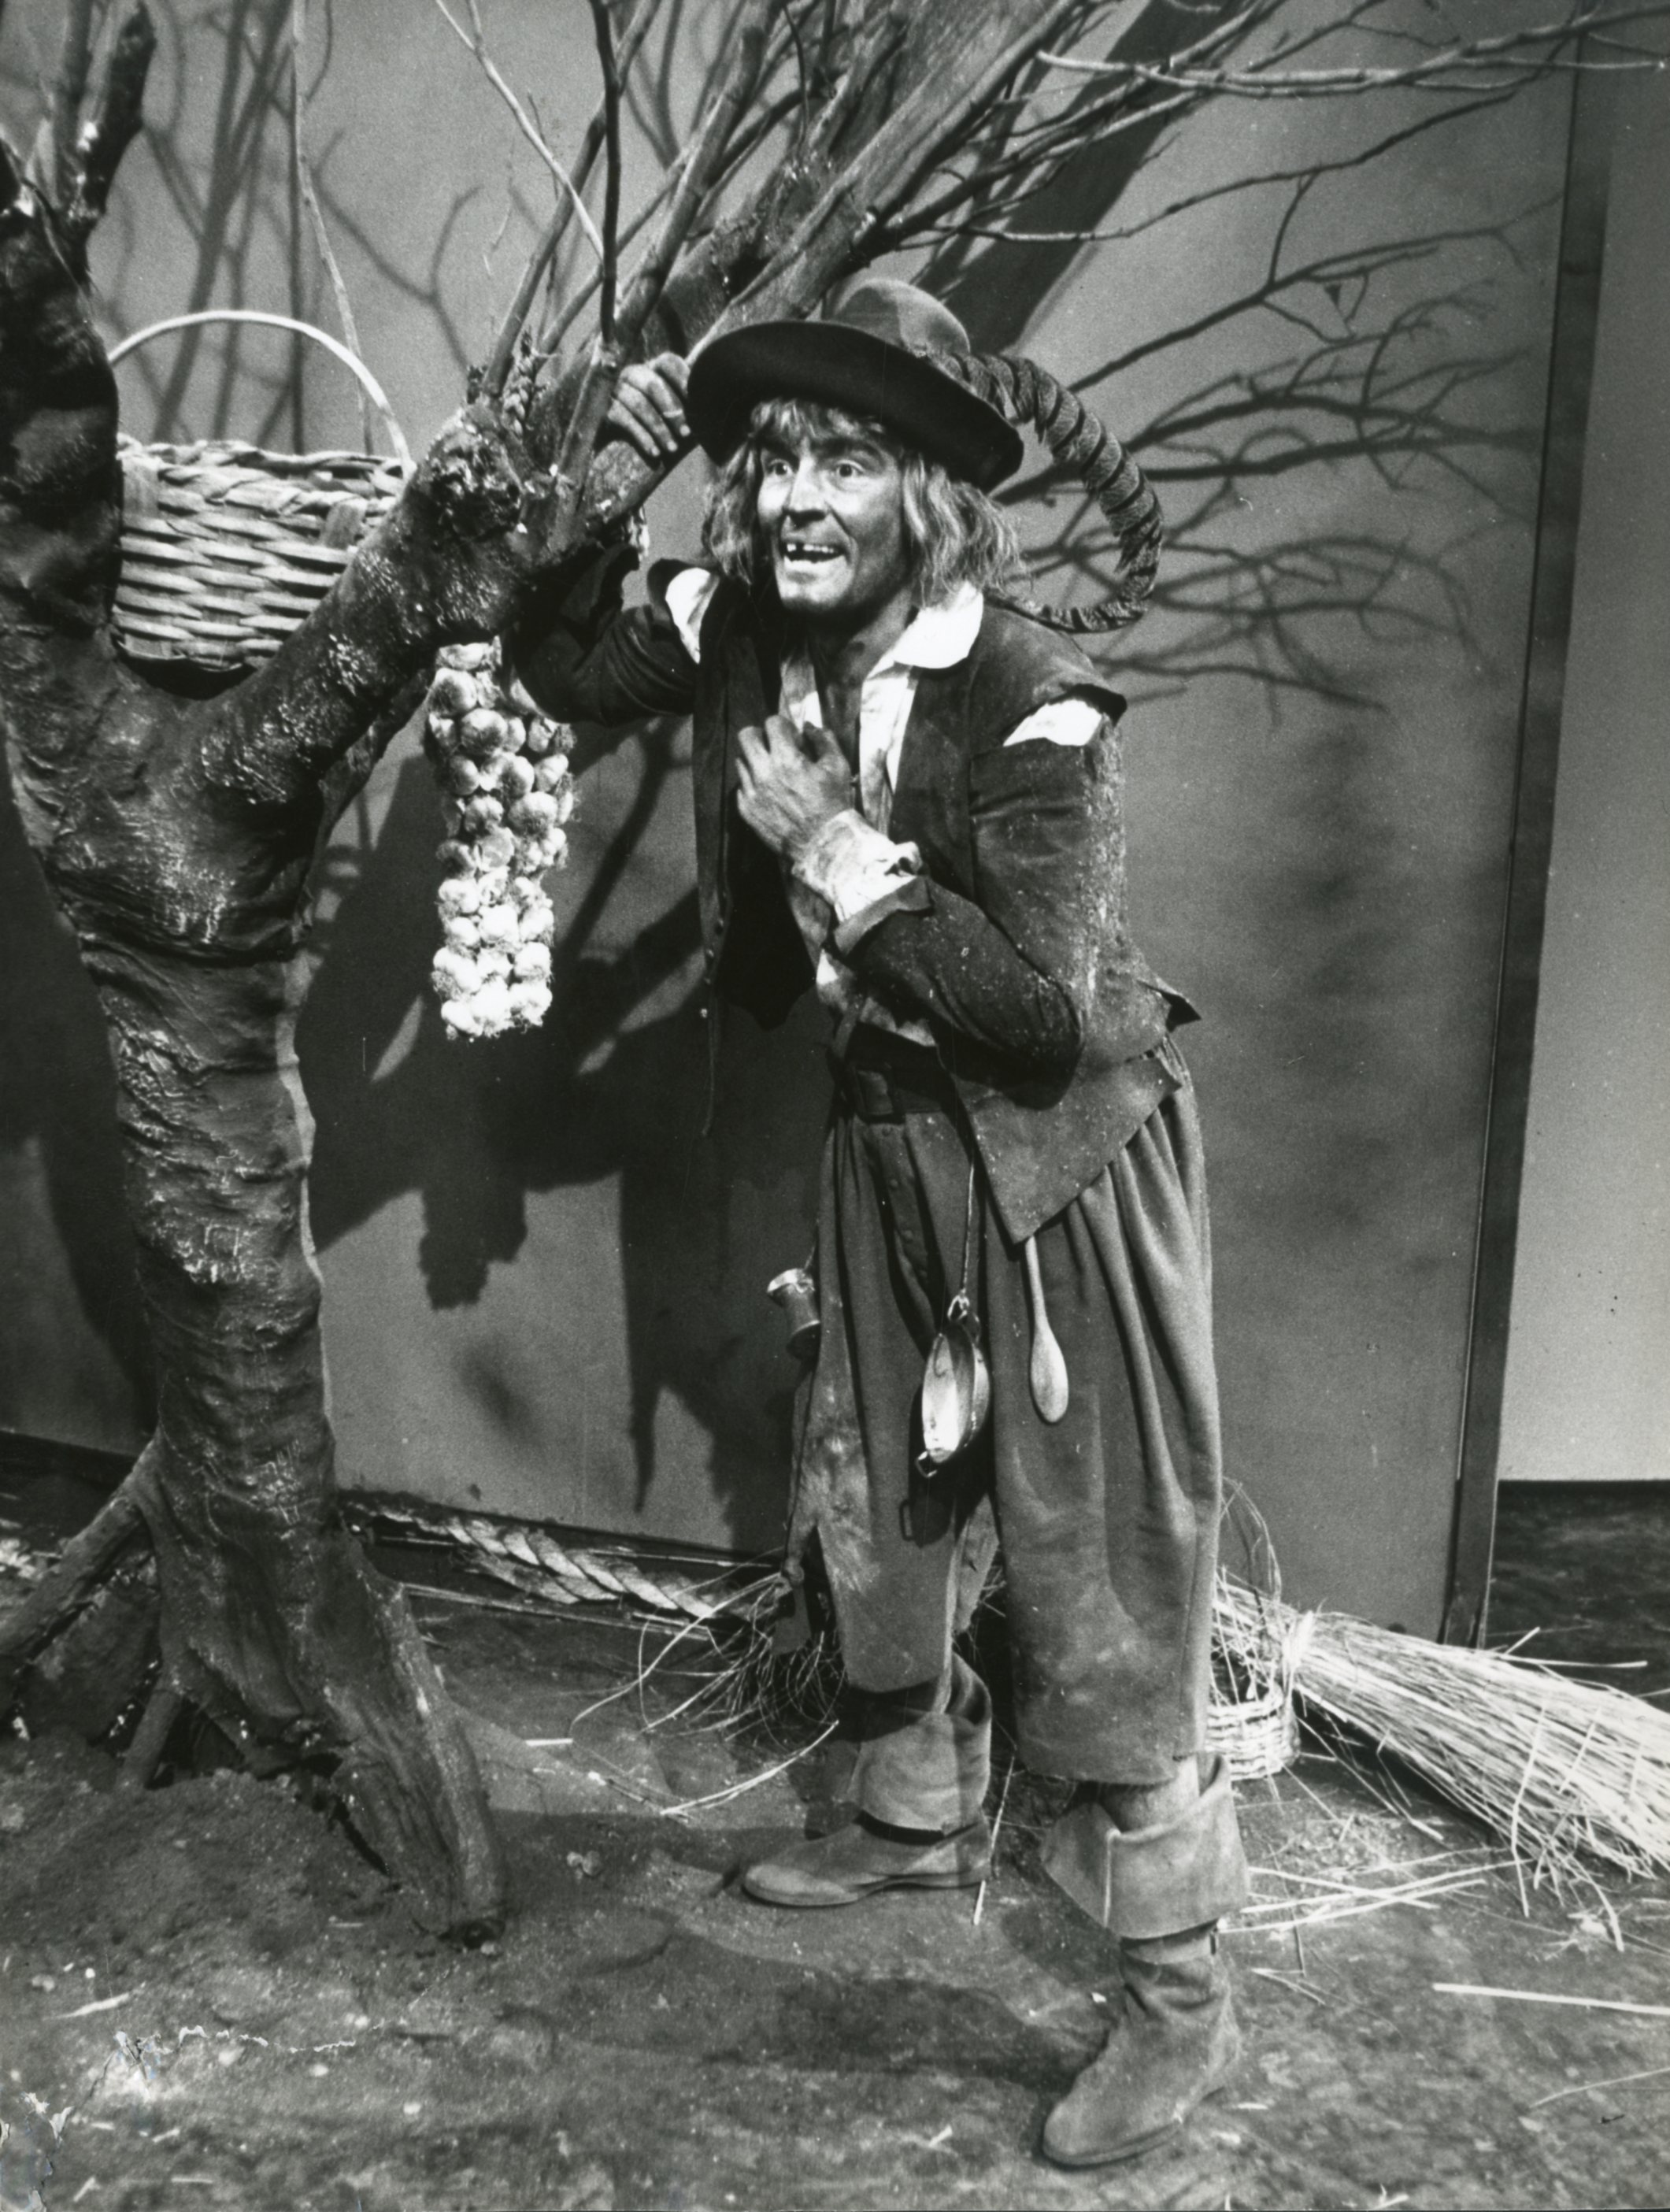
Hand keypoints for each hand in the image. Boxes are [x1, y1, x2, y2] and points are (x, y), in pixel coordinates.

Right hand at [605, 353, 689, 459]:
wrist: (613, 442)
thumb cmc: (653, 425)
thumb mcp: (670, 412)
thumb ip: (688, 405)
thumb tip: (715, 407)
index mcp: (651, 369)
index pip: (668, 362)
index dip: (683, 378)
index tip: (696, 400)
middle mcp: (632, 374)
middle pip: (654, 384)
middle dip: (673, 411)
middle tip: (686, 434)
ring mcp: (615, 390)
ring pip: (639, 404)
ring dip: (659, 428)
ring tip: (672, 449)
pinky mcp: (603, 409)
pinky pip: (624, 420)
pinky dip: (642, 437)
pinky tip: (654, 452)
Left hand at [736, 715, 853, 860]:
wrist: (822, 844)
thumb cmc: (833, 804)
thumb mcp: (838, 767)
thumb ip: (824, 740)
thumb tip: (809, 727)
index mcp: (785, 758)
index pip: (772, 723)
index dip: (784, 726)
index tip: (793, 738)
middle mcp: (762, 773)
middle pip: (745, 736)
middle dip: (760, 735)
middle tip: (773, 746)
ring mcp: (751, 792)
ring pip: (741, 761)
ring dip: (756, 760)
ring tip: (773, 771)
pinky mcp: (746, 810)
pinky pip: (741, 786)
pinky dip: (753, 784)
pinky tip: (771, 792)